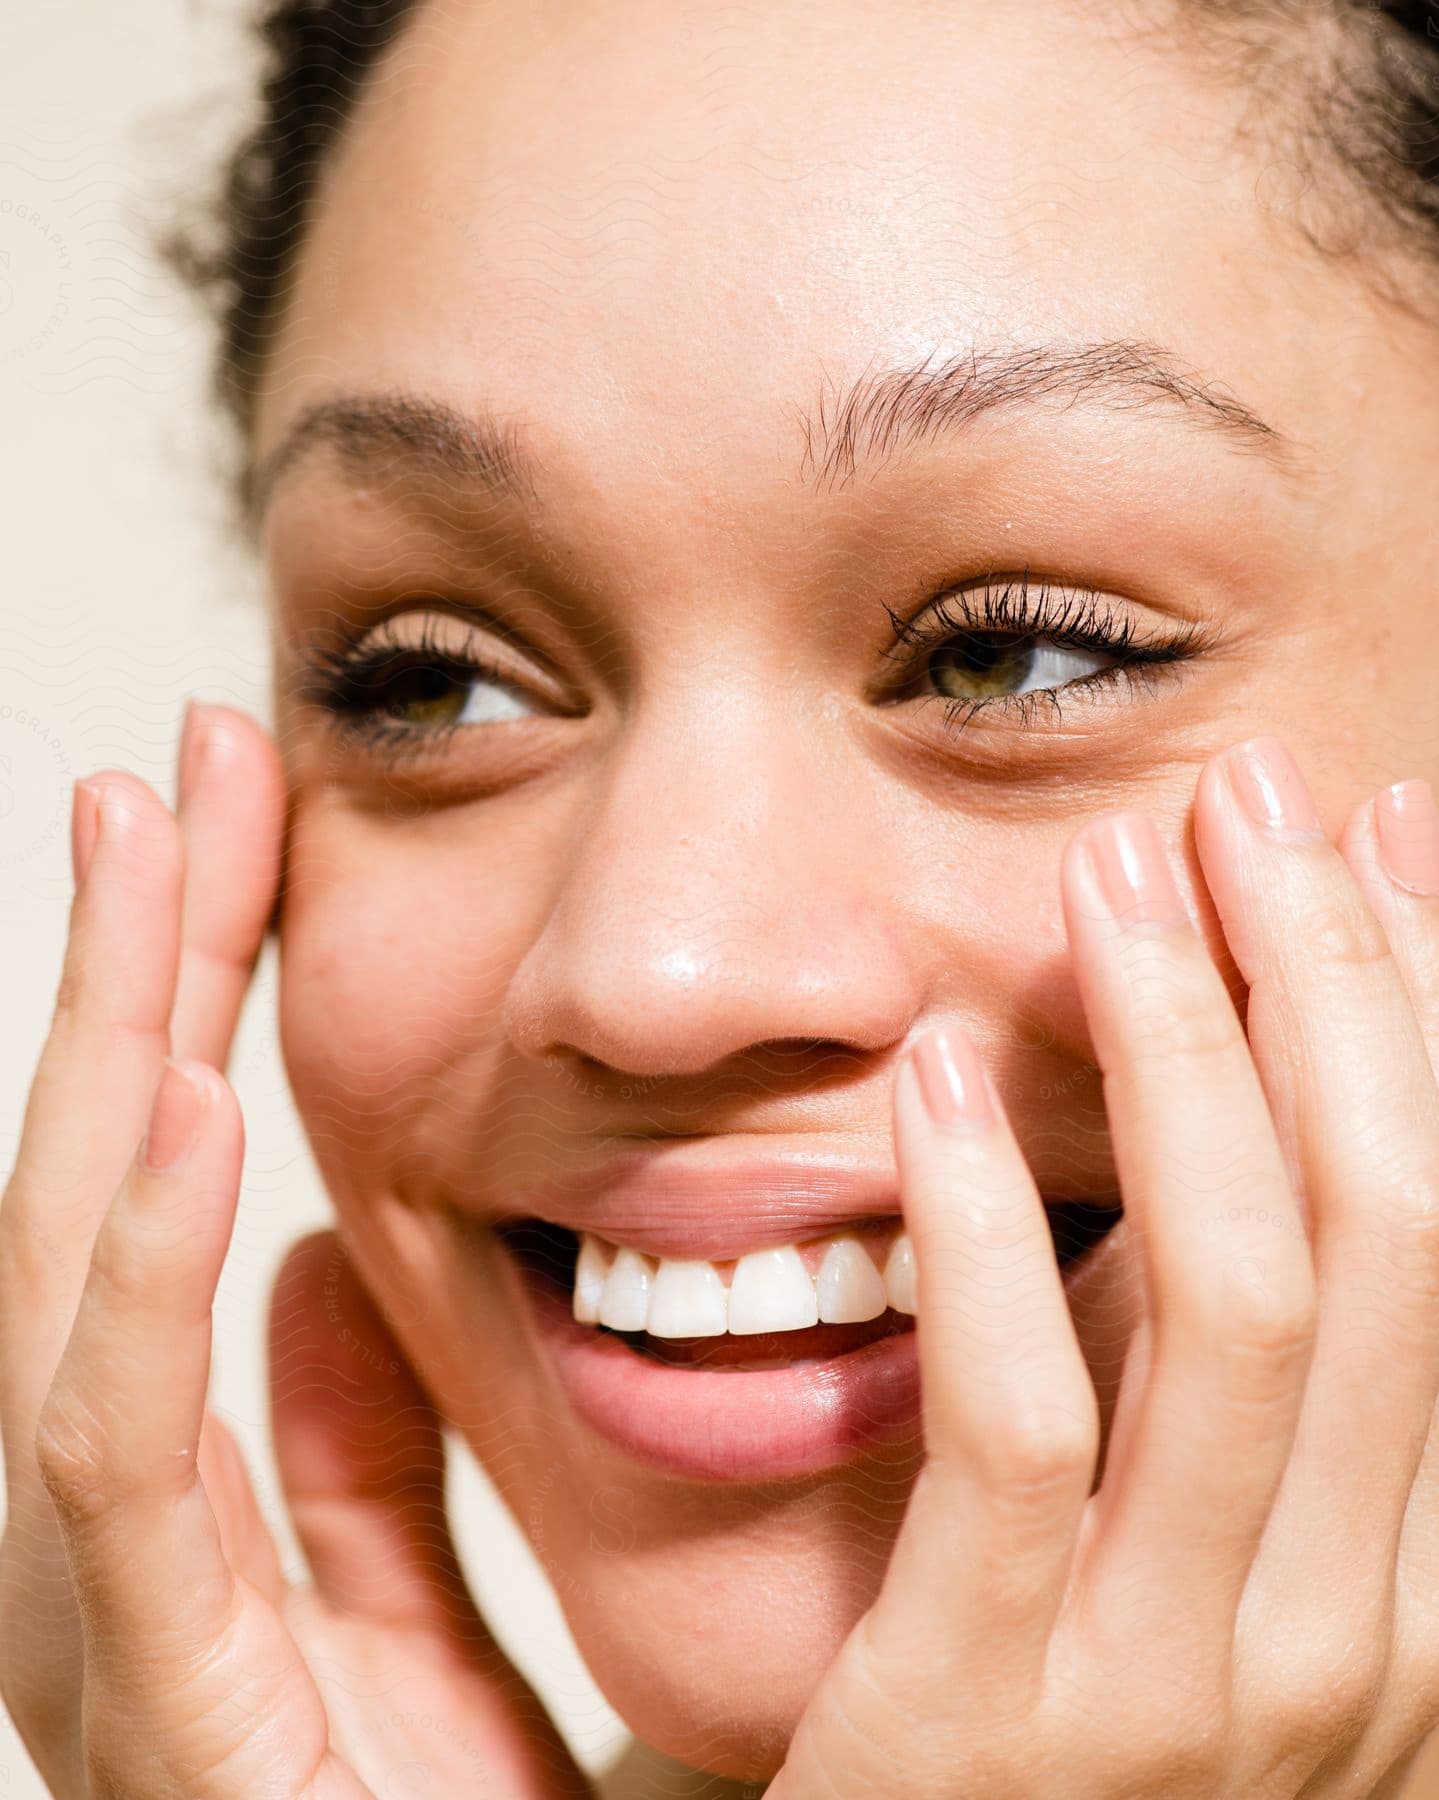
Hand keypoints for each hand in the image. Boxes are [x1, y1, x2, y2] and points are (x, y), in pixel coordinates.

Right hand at [0, 705, 589, 1798]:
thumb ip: (360, 1472)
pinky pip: (129, 1482)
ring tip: (149, 857)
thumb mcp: (436, 1631)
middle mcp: (114, 1589)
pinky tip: (187, 1115)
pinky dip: (139, 1288)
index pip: (155, 1219)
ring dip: (104, 1066)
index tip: (222, 824)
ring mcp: (118, 1667)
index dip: (169, 1006)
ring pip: (72, 1305)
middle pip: (99, 1220)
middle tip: (173, 770)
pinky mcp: (176, 1750)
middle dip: (124, 980)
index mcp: (178, 1547)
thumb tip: (325, 1258)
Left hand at [770, 736, 1438, 1798]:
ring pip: (1245, 1300)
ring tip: (1111, 880)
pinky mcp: (996, 1717)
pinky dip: (985, 1228)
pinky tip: (928, 1082)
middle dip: (1333, 979)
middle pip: (1387, 1228)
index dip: (1433, 1012)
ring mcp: (1190, 1690)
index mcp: (1416, 1583)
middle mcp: (1357, 1637)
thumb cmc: (1047, 1745)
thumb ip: (1214, 1368)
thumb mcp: (1188, 1552)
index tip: (1384, 835)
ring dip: (1186, 1054)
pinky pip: (1022, 1424)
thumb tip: (1224, 1113)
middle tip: (1250, 797)